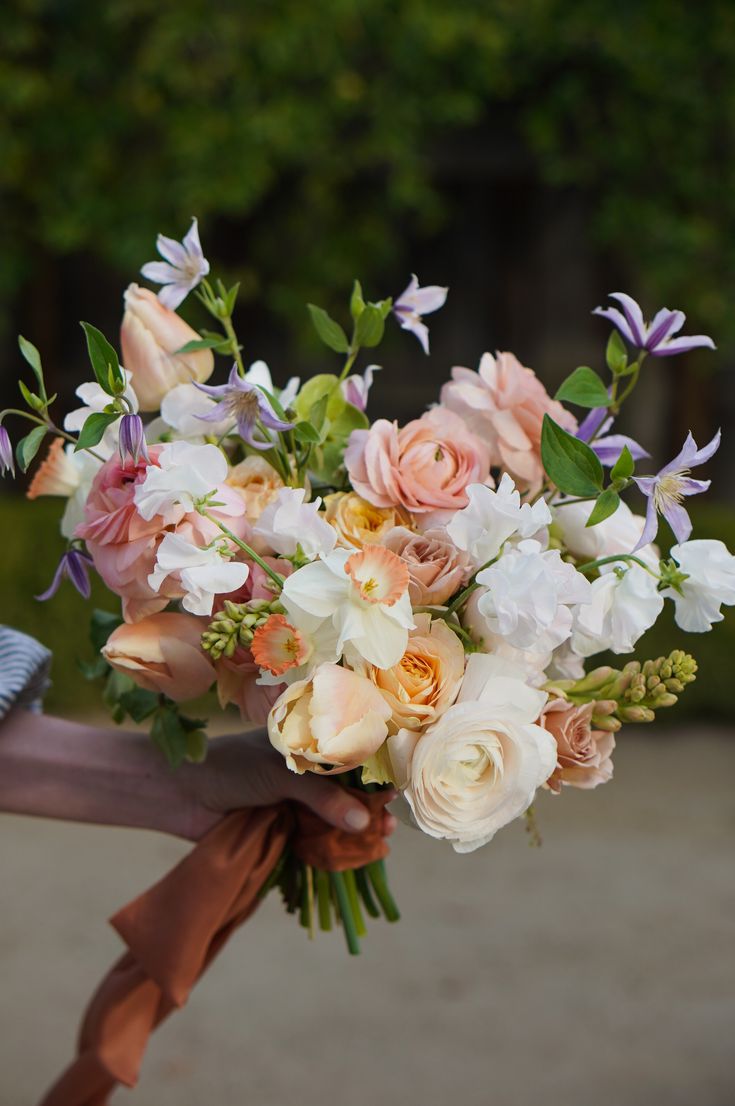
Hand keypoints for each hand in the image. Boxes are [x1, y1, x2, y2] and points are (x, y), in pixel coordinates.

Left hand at [179, 729, 398, 841]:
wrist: (180, 794)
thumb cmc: (230, 768)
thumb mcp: (281, 773)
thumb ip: (322, 796)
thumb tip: (363, 822)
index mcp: (305, 741)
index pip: (349, 751)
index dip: (374, 770)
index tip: (395, 789)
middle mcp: (304, 768)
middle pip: (347, 787)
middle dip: (370, 805)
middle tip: (389, 824)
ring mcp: (294, 798)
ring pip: (334, 815)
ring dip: (355, 829)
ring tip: (380, 841)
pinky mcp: (282, 825)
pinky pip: (314, 837)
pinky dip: (333, 846)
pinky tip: (352, 855)